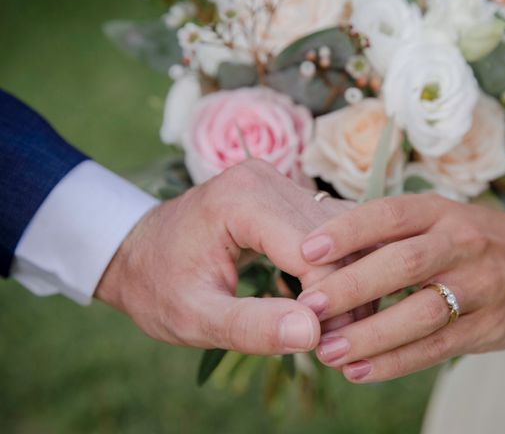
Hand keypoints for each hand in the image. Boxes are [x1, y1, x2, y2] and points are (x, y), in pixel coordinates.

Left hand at [95, 159, 346, 354]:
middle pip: (335, 239)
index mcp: (241, 199)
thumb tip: (312, 333)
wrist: (134, 251)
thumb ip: (250, 327)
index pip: (313, 253)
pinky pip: (331, 230)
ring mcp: (279, 182)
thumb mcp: (193, 317)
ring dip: (348, 280)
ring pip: (342, 233)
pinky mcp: (286, 195)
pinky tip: (332, 302)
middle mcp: (267, 179)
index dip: (329, 303)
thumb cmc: (156, 285)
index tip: (326, 346)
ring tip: (338, 327)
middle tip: (338, 345)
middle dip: (345, 294)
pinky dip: (339, 266)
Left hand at [297, 194, 504, 382]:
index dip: (348, 231)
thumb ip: (392, 234)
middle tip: (309, 306)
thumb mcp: (441, 219)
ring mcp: (480, 287)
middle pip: (403, 264)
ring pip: (421, 313)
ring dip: (370, 335)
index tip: (307, 251)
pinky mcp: (489, 327)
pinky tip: (359, 371)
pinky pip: (437, 348)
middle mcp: (461, 244)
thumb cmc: (477, 239)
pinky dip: (395, 362)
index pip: (390, 215)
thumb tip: (320, 248)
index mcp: (441, 212)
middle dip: (352, 286)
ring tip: (328, 352)